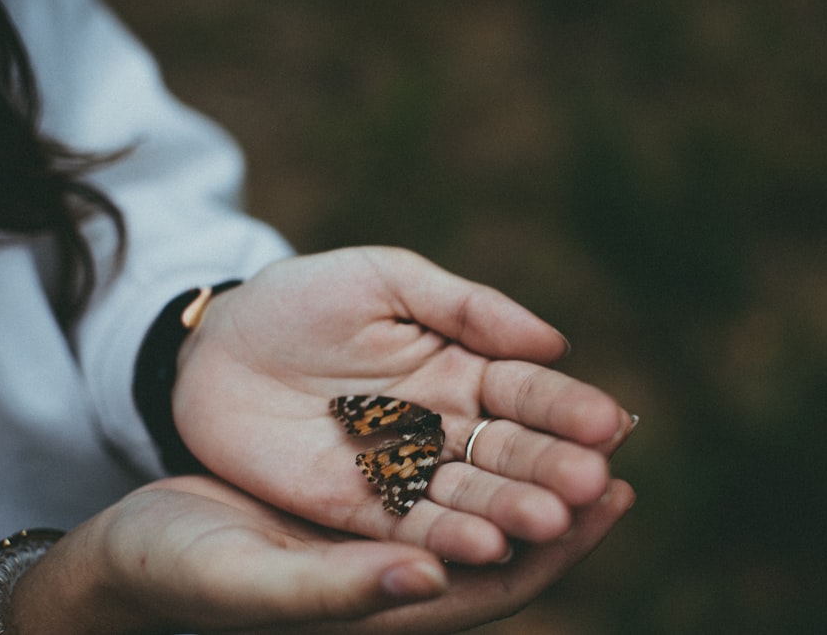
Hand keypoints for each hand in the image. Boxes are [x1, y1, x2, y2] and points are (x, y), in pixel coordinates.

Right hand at [10, 475, 633, 634]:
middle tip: (614, 446)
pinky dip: (477, 430)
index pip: (499, 584)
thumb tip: (437, 573)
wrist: (133, 546)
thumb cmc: (182, 573)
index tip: (607, 498)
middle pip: (503, 529)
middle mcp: (401, 566)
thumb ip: (341, 591)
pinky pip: (435, 456)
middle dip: (558, 491)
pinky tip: (504, 393)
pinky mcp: (361, 482)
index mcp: (389, 603)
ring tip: (584, 419)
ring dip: (530, 456)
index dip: (556, 548)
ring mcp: (383, 520)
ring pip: (476, 485)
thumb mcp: (253, 583)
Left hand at [173, 247, 633, 563]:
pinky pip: (410, 526)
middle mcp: (446, 424)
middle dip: (550, 466)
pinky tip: (485, 547)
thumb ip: (468, 307)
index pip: (527, 392)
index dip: (567, 407)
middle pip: (510, 451)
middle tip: (591, 483)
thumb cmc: (306, 297)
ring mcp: (405, 469)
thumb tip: (556, 344)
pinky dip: (448, 539)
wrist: (217, 343)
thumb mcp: (386, 279)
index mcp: (464, 367)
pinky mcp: (358, 507)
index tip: (609, 422)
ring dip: (511, 510)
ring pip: (470, 496)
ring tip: (550, 521)